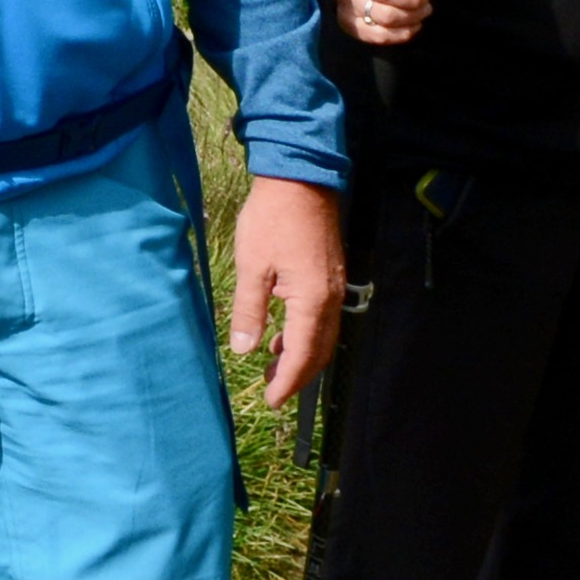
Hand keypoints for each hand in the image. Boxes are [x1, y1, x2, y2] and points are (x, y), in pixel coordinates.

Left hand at [226, 177, 346, 403]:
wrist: (300, 179)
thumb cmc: (272, 219)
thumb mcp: (251, 266)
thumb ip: (248, 311)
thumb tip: (245, 349)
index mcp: (311, 301)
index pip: (302, 356)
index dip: (287, 382)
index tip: (272, 401)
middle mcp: (330, 299)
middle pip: (319, 351)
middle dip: (297, 375)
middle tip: (273, 391)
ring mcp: (335, 287)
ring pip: (323, 336)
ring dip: (301, 355)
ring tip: (272, 365)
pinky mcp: (331, 275)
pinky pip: (323, 317)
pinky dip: (305, 334)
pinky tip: (282, 333)